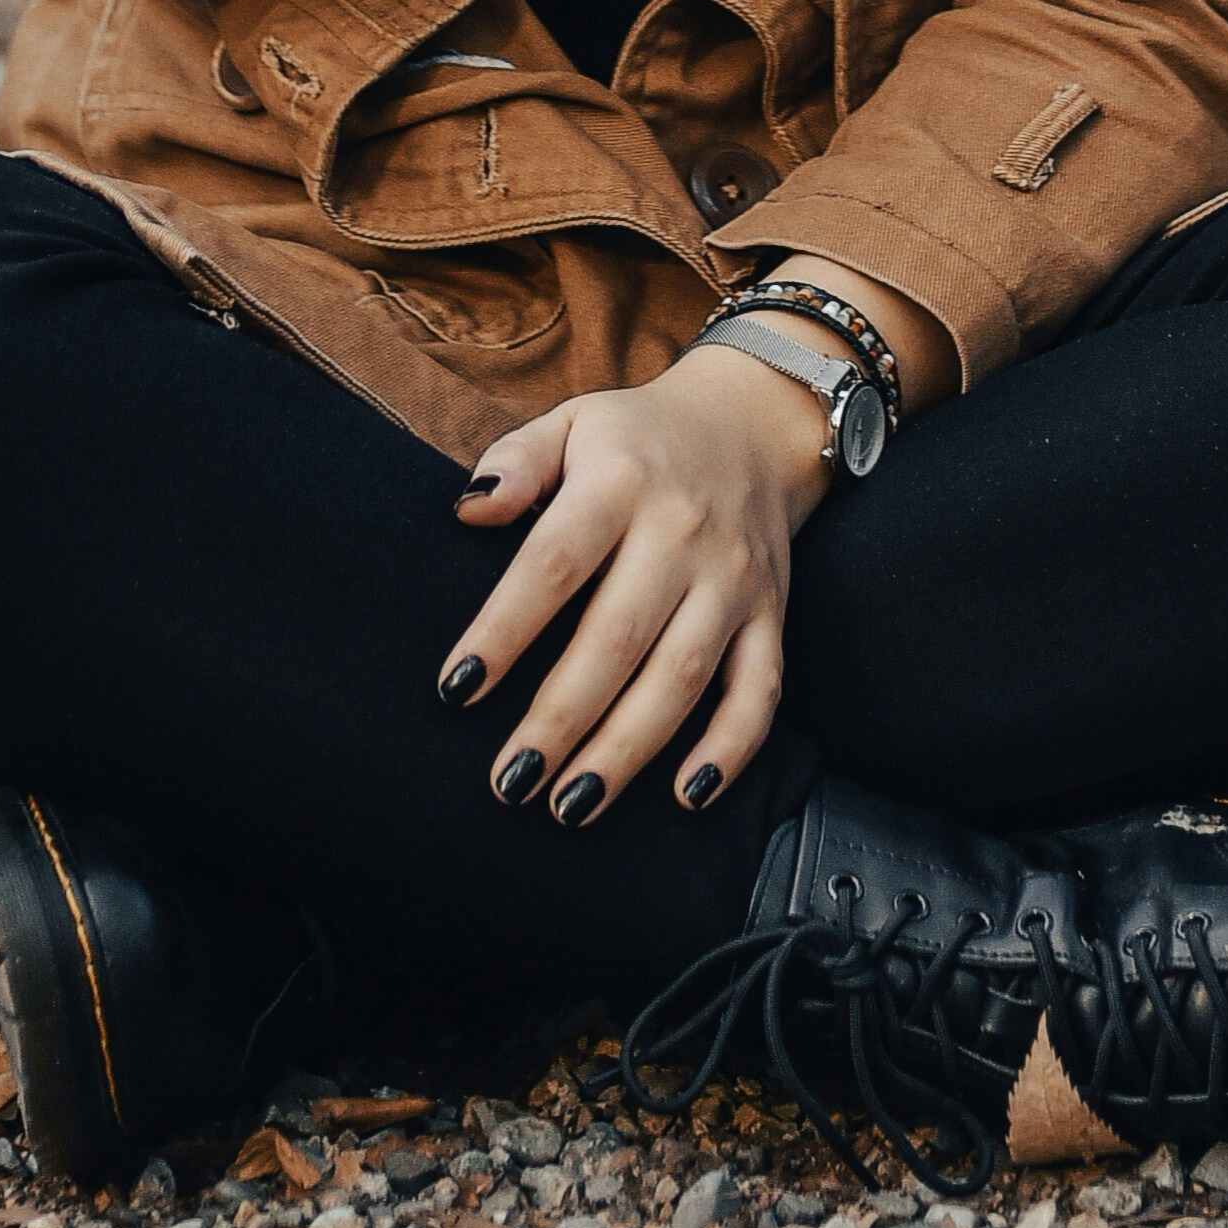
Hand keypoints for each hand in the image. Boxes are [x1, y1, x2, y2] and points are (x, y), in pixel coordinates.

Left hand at [440, 347, 834, 824]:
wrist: (755, 421)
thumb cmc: (639, 439)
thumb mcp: (572, 422)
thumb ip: (516, 462)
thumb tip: (469, 510)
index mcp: (621, 481)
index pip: (554, 563)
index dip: (503, 630)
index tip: (455, 689)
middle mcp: (682, 533)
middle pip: (616, 638)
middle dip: (560, 718)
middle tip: (510, 780)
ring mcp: (733, 579)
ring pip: (681, 677)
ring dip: (627, 750)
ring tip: (570, 806)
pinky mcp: (772, 614)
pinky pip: (760, 690)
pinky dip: (730, 749)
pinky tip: (687, 798)